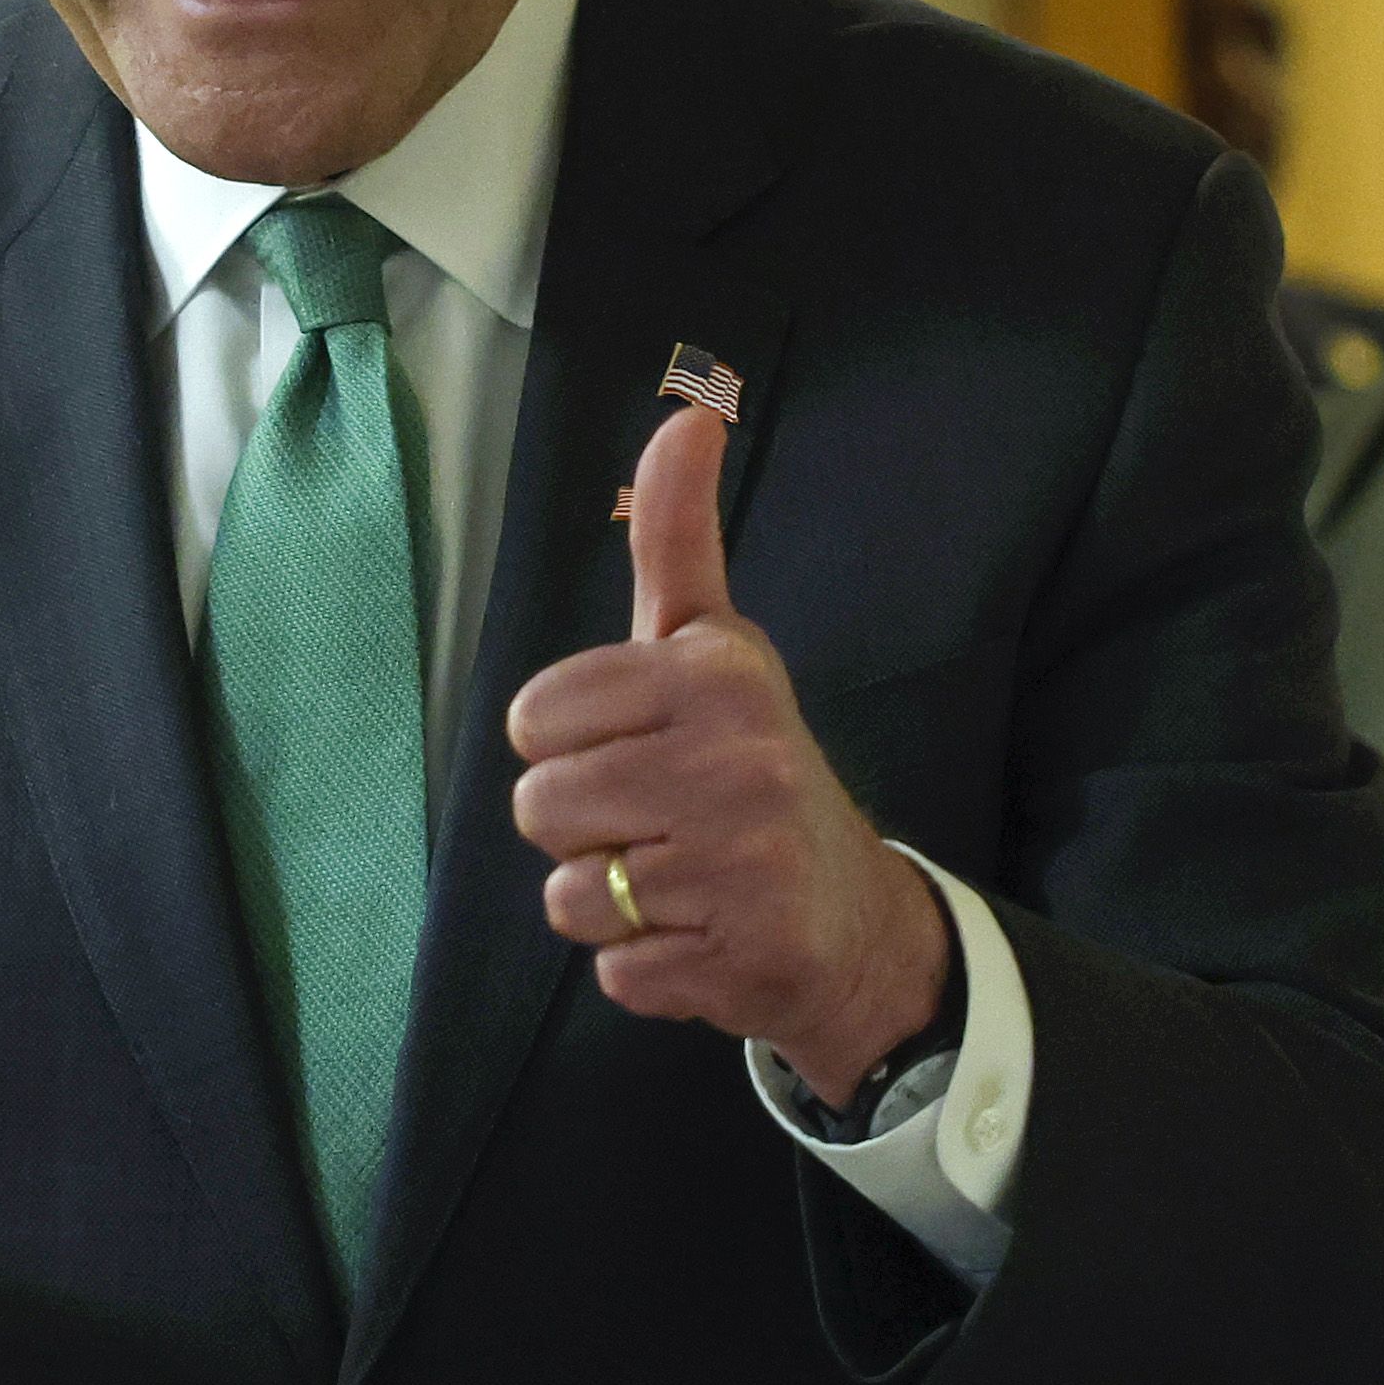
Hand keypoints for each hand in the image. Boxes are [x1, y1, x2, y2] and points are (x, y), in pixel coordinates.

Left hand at [508, 403, 949, 1102]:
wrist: (851, 918)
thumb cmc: (749, 766)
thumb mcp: (713, 646)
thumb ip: (678, 536)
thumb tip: (688, 414)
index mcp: (716, 671)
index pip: (532, 718)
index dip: (565, 745)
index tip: (635, 747)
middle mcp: (738, 756)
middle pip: (539, 807)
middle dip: (581, 828)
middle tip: (657, 823)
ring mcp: (745, 861)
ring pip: (569, 895)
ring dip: (609, 902)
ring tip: (677, 879)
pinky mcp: (744, 955)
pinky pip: (616, 970)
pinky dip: (647, 967)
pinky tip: (704, 935)